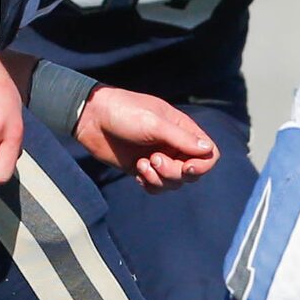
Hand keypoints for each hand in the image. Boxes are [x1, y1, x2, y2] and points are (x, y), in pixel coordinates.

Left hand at [76, 87, 219, 190]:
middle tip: (154, 160)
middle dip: (174, 172)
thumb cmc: (124, 113)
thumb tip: (208, 151)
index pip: (208, 154)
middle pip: (192, 172)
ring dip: (160, 179)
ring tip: (141, 164)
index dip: (202, 165)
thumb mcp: (154, 123)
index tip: (186, 167)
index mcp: (182, 129)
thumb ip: (181, 138)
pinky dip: (151, 184)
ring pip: (175, 182)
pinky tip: (137, 172)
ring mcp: (159, 158)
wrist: (91, 118)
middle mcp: (174, 145)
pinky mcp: (142, 169)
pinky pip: (157, 186)